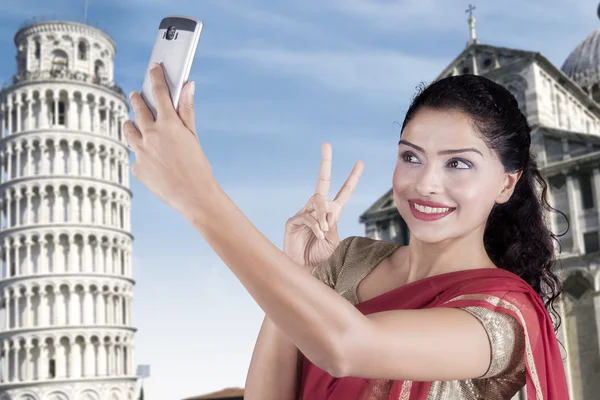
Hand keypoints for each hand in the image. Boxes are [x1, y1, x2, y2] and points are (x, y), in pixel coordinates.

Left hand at [123, 62, 219, 219]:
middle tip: (136, 94)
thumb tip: (188, 86)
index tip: (154, 68)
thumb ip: (187, 110)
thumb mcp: (193, 136)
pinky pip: (135, 155)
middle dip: (137, 99)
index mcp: (168, 124)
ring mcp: (140, 152)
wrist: (193, 196)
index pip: (159, 92)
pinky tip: (152, 158)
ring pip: (128, 130)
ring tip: (135, 124)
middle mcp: (150, 135)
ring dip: (131, 124)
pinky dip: (141, 153)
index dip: (156, 77)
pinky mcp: (136, 168)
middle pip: (138, 108)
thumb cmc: (198, 166)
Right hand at [283, 143, 363, 266]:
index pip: (344, 191)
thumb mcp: (334, 240)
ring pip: (318, 202)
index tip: (359, 163)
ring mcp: (304, 213)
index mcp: (333, 213)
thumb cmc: (322, 257)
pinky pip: (308, 216)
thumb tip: (326, 211)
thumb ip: (332, 224)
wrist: (307, 271)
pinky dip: (316, 226)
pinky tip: (319, 235)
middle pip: (322, 181)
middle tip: (326, 144)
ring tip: (324, 232)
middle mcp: (318, 209)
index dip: (352, 177)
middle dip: (325, 162)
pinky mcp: (293, 221)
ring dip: (323, 217)